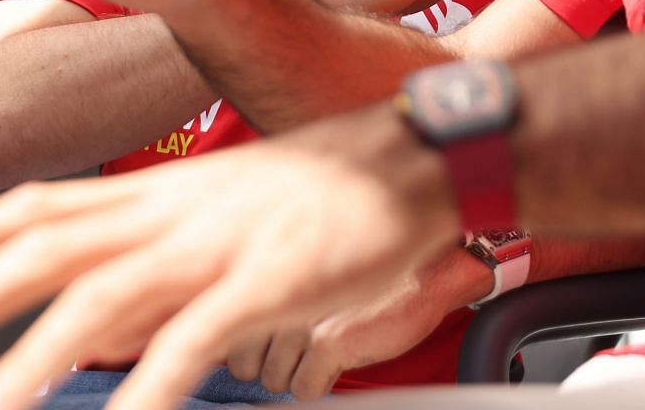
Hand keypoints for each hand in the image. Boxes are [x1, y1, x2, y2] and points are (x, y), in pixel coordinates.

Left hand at [0, 109, 457, 409]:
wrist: (411, 161)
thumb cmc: (323, 192)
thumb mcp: (224, 213)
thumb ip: (160, 258)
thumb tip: (100, 313)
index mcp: (164, 195)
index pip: (48, 207)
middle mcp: (176, 215)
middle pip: (54, 248)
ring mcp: (217, 246)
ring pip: (106, 297)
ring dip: (37, 351)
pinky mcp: (265, 282)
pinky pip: (194, 340)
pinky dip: (151, 386)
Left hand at [222, 246, 489, 398]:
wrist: (426, 261)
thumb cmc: (367, 255)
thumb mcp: (300, 259)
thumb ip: (262, 283)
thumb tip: (229, 326)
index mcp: (259, 264)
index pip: (218, 323)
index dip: (240, 340)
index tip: (259, 336)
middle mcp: (271, 286)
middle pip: (241, 361)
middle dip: (270, 357)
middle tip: (301, 339)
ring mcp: (297, 315)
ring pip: (272, 378)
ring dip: (297, 370)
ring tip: (323, 344)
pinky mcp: (327, 340)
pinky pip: (305, 388)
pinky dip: (322, 381)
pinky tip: (340, 355)